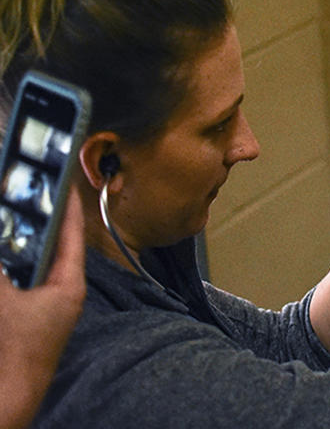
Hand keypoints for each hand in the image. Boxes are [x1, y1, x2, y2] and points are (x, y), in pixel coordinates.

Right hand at [0, 189, 85, 428]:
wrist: (6, 404)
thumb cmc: (12, 356)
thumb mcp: (2, 299)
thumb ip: (0, 265)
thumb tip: (4, 240)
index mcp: (68, 285)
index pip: (72, 232)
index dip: (67, 203)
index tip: (64, 177)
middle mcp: (59, 295)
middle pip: (49, 246)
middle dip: (36, 219)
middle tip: (27, 192)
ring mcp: (41, 309)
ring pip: (30, 263)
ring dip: (18, 243)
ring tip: (11, 214)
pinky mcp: (24, 321)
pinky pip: (17, 281)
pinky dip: (11, 264)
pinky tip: (7, 252)